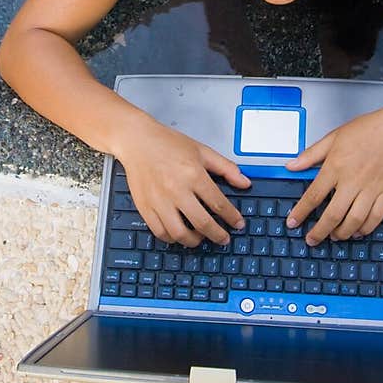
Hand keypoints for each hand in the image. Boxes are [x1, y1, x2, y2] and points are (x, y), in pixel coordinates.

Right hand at [114, 122, 250, 247]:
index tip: (238, 224)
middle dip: (218, 235)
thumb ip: (226, 168)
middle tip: (224, 238)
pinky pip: (160, 232)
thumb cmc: (168, 144)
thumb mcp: (202, 151)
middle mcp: (177, 190)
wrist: (138, 141)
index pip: (219, 204)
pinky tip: (179, 234)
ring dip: (195, 241)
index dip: (232, 218)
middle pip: (202, 223)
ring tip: (201, 238)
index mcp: (194, 174)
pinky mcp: (145, 207)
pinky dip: (172, 238)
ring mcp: (159, 201)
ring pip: (180, 233)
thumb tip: (245, 183)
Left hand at [283, 102, 382, 240]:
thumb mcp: (333, 137)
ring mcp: (371, 189)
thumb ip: (311, 154)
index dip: (301, 212)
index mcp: (336, 167)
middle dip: (319, 232)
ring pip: (354, 221)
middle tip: (312, 239)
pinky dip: (365, 229)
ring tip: (334, 236)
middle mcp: (352, 181)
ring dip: (342, 233)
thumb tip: (291, 166)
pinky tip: (357, 231)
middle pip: (332, 215)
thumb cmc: (368, 130)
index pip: (313, 196)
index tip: (293, 222)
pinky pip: (375, 218)